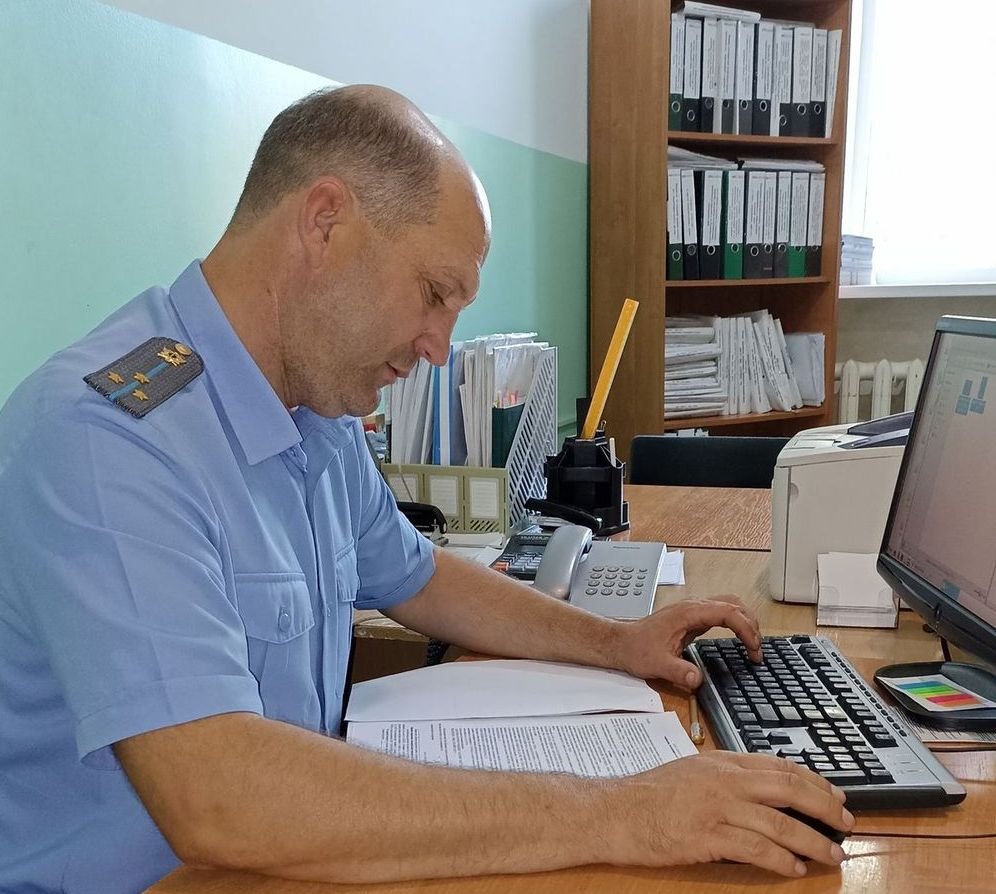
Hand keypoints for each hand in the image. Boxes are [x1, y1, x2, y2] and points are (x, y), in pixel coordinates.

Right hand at [604, 751, 852, 876]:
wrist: (618, 811)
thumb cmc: (651, 793)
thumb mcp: (693, 771)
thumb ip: (727, 776)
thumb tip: (763, 788)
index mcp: (722, 761)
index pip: (779, 766)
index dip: (813, 781)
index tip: (835, 795)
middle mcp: (725, 780)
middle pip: (788, 789)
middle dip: (824, 807)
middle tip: (846, 823)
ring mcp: (718, 808)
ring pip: (779, 822)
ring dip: (812, 840)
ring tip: (832, 854)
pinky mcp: (709, 837)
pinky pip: (756, 848)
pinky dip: (782, 859)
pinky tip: (795, 868)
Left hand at [616, 595, 760, 688]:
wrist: (621, 642)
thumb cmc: (636, 649)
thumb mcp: (657, 664)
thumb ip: (678, 671)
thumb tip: (697, 680)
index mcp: (688, 613)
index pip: (728, 612)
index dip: (746, 629)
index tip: (753, 650)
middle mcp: (693, 607)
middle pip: (734, 605)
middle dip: (751, 625)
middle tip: (757, 651)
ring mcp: (693, 610)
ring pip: (729, 605)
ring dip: (745, 621)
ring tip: (753, 645)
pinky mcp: (692, 617)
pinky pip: (721, 613)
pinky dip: (735, 623)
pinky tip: (738, 639)